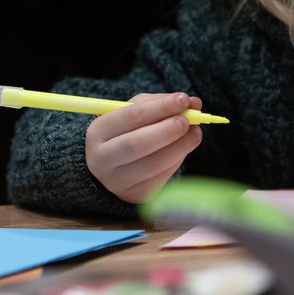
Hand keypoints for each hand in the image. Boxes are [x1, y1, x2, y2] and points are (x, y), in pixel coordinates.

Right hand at [86, 93, 205, 203]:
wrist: (112, 166)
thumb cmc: (126, 132)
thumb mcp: (136, 112)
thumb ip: (162, 104)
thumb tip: (193, 103)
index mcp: (98, 131)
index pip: (131, 116)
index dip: (160, 107)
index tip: (183, 99)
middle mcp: (102, 159)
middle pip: (137, 144)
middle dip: (168, 130)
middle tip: (188, 121)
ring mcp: (117, 181)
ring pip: (152, 165)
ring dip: (180, 146)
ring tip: (195, 133)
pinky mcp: (135, 195)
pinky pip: (161, 178)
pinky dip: (177, 161)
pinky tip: (183, 149)